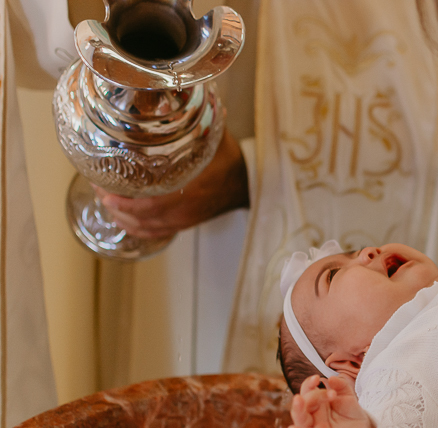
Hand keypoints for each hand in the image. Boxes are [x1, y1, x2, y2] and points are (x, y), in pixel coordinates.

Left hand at [94, 128, 248, 238]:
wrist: (249, 185)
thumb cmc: (231, 163)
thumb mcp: (215, 138)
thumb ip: (196, 120)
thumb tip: (173, 96)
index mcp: (190, 191)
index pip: (150, 205)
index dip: (124, 201)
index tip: (104, 187)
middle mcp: (185, 210)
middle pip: (141, 218)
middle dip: (115, 205)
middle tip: (99, 189)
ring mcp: (184, 220)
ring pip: (145, 228)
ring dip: (122, 218)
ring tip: (106, 202)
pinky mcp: (184, 224)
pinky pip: (155, 233)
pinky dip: (136, 229)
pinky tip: (124, 220)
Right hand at [287, 375, 375, 427]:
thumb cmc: (350, 412)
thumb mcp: (348, 395)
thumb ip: (341, 385)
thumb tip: (331, 378)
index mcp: (316, 401)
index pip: (307, 390)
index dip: (309, 384)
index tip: (317, 378)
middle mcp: (312, 413)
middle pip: (304, 402)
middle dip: (313, 395)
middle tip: (332, 394)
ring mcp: (315, 426)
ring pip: (300, 419)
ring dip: (298, 409)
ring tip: (298, 399)